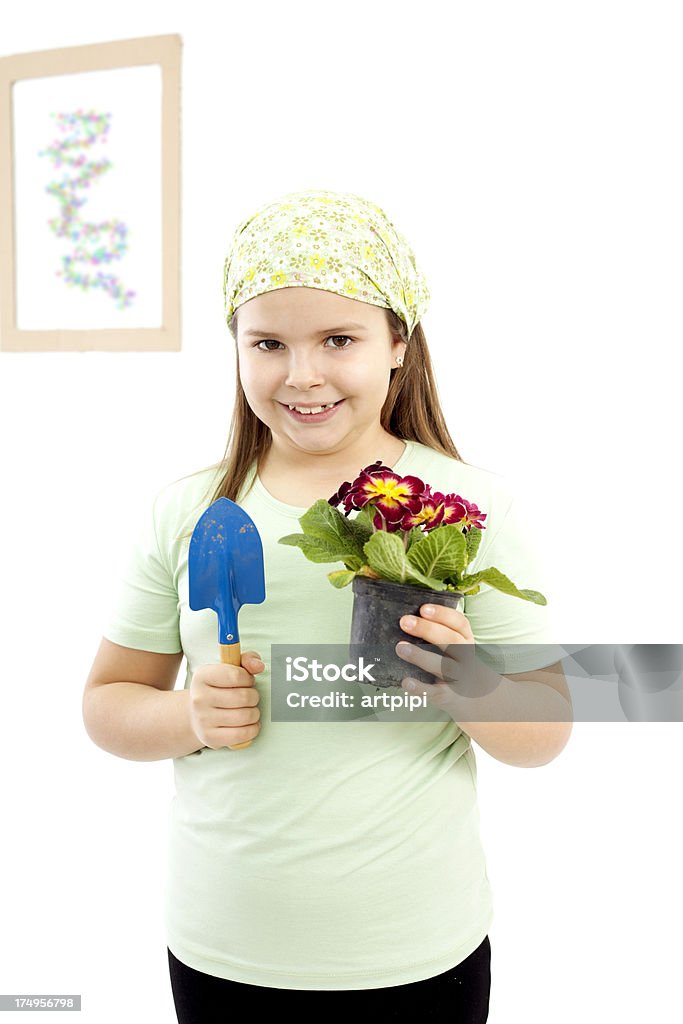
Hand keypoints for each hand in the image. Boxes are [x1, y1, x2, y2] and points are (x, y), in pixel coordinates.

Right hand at [189, 651, 263, 749]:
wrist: (196, 715)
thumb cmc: (219, 688)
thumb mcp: (229, 668)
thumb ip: (247, 660)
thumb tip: (259, 666)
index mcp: (202, 676)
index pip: (236, 675)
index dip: (248, 678)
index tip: (247, 681)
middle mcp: (199, 698)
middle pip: (243, 697)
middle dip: (254, 697)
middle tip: (250, 697)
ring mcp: (203, 719)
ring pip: (245, 716)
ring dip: (254, 713)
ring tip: (250, 710)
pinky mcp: (210, 738)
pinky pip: (241, 735)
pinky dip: (252, 729)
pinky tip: (249, 724)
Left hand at [395, 603, 501, 717]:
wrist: (478, 699)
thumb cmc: (457, 664)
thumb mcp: (457, 647)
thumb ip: (438, 634)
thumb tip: (407, 620)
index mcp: (467, 640)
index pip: (459, 623)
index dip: (442, 614)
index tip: (423, 608)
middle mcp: (466, 657)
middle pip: (451, 641)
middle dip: (428, 630)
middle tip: (405, 622)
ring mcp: (460, 677)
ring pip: (443, 666)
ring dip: (421, 656)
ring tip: (400, 648)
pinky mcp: (450, 696)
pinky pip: (435, 692)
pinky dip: (421, 688)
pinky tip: (406, 682)